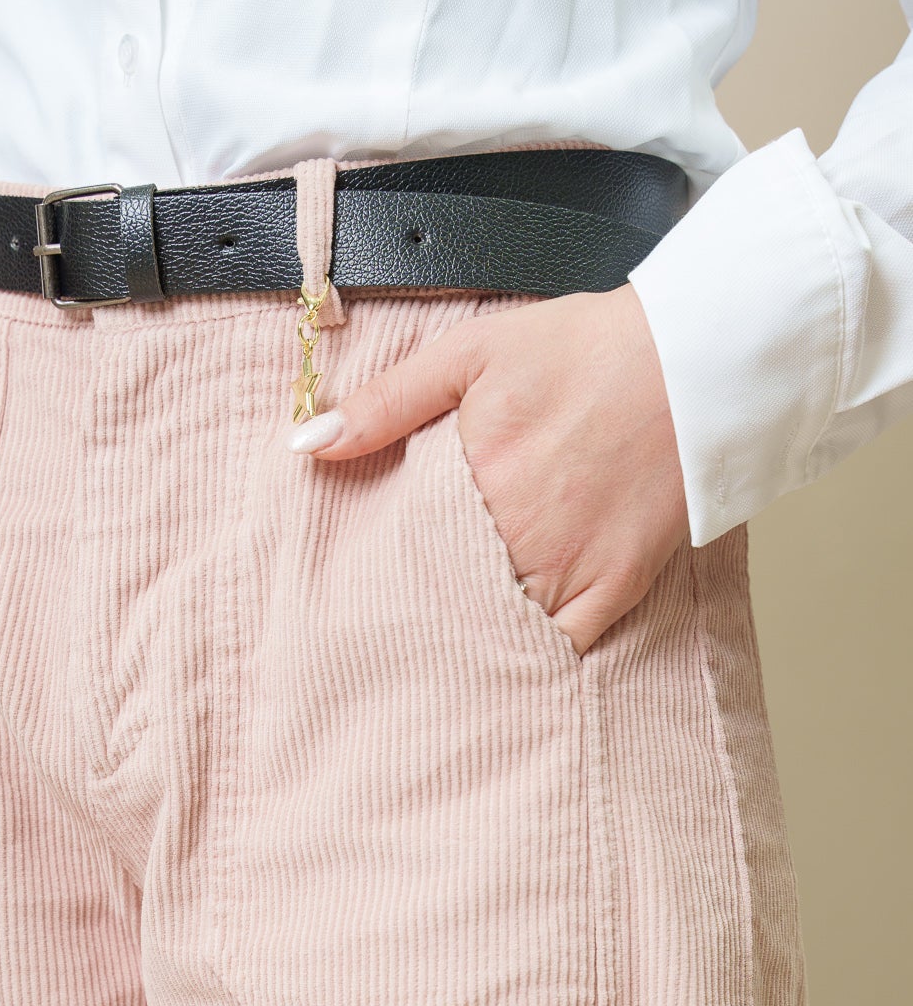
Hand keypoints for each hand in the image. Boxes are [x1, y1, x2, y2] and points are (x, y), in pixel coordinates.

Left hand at [287, 283, 688, 654]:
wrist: (697, 357)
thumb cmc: (585, 349)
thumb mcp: (472, 352)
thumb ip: (388, 401)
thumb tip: (309, 442)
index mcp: (474, 483)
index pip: (401, 556)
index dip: (377, 576)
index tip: (359, 588)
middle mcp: (519, 537)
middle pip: (446, 601)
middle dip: (419, 612)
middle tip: (391, 626)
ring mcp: (570, 568)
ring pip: (498, 632)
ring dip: (469, 637)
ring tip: (440, 646)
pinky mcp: (618, 585)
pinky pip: (564, 648)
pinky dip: (532, 656)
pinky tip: (507, 656)